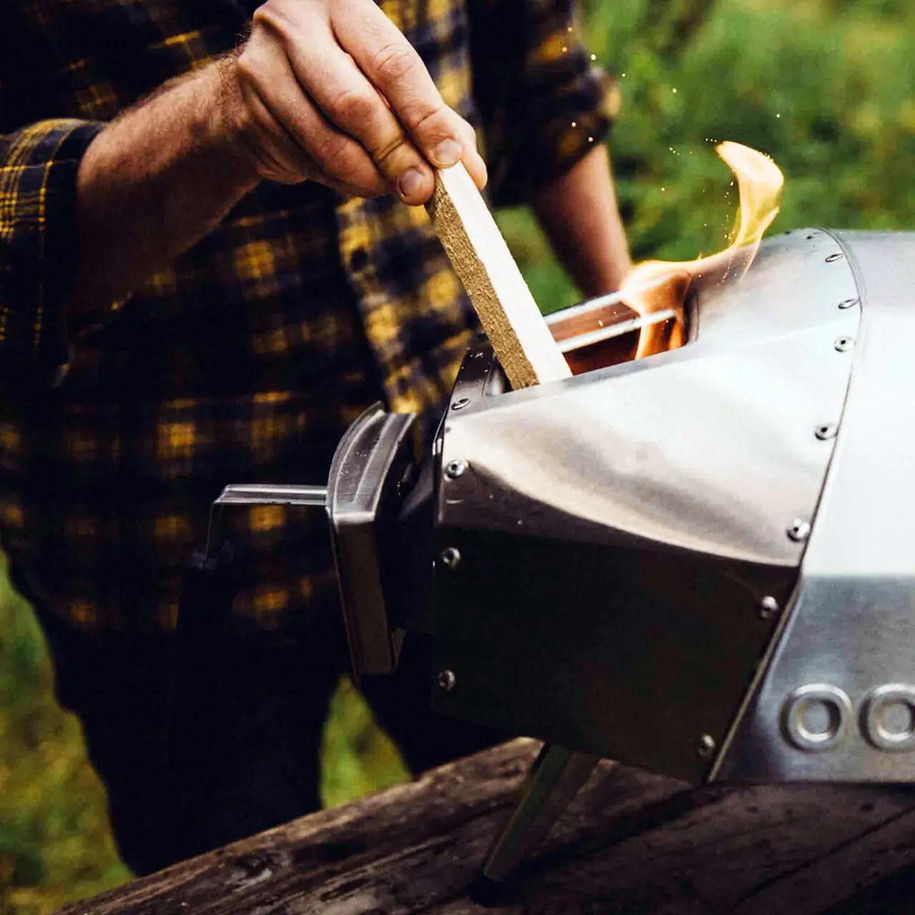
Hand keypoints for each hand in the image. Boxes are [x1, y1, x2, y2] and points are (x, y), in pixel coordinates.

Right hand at [226, 0, 486, 203]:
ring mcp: (264, 66)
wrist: (255, 92)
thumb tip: (471, 172)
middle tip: (421, 189)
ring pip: (330, 143)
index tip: (450, 161)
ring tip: (390, 187)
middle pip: (357, 105)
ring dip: (369, 178)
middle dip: (396, 155)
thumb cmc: (341, 80)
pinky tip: (353, 178)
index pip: (394, 64)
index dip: (426, 118)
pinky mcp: (250, 111)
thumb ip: (432, 120)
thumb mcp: (387, 85)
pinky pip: (308, 162)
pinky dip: (340, 181)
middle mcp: (296, 23)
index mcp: (342, 1)